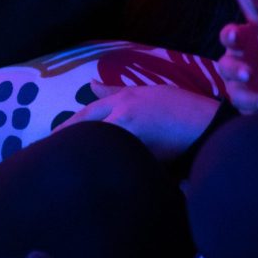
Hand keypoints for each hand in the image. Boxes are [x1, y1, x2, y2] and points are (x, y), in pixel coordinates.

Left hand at [61, 83, 220, 161]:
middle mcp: (124, 113)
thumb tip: (90, 85)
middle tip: (50, 155)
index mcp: (125, 99)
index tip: (51, 138)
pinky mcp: (139, 150)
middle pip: (86, 128)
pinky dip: (106, 165)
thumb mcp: (149, 92)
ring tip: (69, 166)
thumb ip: (116, 92)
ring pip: (98, 144)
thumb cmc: (183, 107)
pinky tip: (96, 173)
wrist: (207, 125)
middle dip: (67, 141)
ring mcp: (131, 131)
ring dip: (85, 154)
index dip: (67, 126)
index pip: (87, 113)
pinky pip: (116, 158)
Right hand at [216, 20, 257, 114]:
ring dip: (250, 99)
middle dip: (236, 70)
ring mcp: (247, 88)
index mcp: (244, 42)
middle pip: (226, 67)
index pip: (229, 36)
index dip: (230, 36)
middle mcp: (241, 64)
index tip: (237, 35)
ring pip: (237, 94)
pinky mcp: (256, 109)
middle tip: (249, 74)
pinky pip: (252, 114)